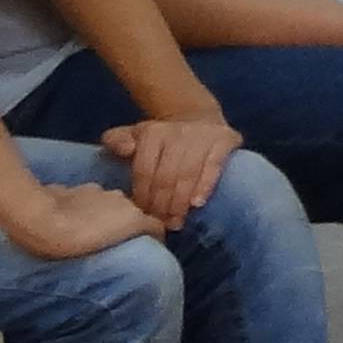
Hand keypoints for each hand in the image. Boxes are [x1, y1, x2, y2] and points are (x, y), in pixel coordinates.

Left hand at [4, 183, 169, 259]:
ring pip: (110, 204)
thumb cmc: (73, 242)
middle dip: (126, 223)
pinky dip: (86, 208)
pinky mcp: (76, 187)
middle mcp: (122, 199)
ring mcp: (98, 191)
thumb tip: (130, 241)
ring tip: (91, 229)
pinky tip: (72, 217)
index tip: (149, 248)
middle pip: (132, 212)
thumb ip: (123, 240)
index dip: (153, 237)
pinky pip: (88, 199)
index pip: (155, 226)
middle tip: (115, 240)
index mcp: (134, 216)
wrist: (37, 220)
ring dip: (106, 214)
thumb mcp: (107, 251)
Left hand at [110, 116, 241, 221]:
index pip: (145, 170)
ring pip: (188, 174)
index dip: (143, 196)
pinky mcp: (224, 140)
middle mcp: (178, 132)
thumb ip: (117, 141)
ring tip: (176, 221)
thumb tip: (126, 150)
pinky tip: (197, 204)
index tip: (144, 215)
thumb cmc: (159, 138)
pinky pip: (214, 167)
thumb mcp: (131, 135)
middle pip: (167, 176)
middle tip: (161, 224)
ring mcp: (203, 135)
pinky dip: (205, 186)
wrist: (197, 119)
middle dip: (162, 204)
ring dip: (180, 202)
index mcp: (151, 132)